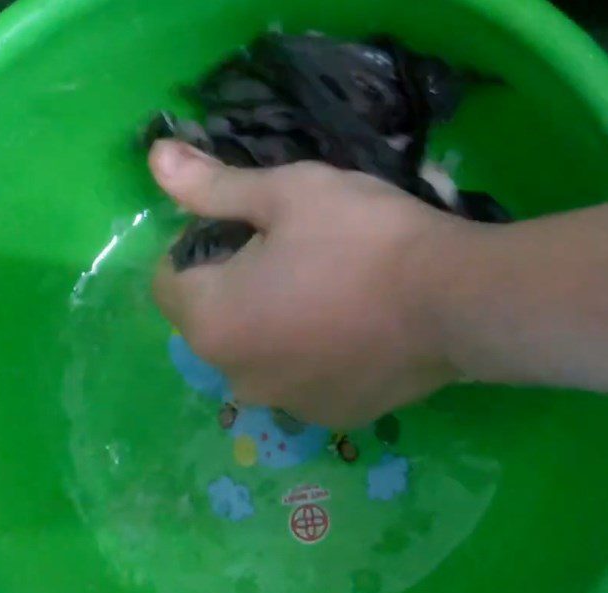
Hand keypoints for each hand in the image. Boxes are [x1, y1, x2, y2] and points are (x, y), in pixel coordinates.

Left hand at [149, 140, 466, 427]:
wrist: (454, 300)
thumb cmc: (362, 238)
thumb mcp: (284, 193)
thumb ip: (213, 186)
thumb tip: (154, 160)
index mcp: (210, 323)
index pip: (167, 282)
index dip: (194, 246)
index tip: (243, 228)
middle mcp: (235, 378)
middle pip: (210, 323)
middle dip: (232, 289)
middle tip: (290, 254)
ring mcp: (286, 405)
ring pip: (256, 355)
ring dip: (270, 327)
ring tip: (325, 292)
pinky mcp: (331, 418)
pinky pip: (300, 381)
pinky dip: (310, 358)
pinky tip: (352, 330)